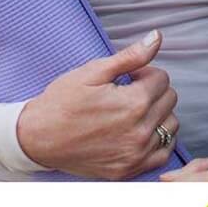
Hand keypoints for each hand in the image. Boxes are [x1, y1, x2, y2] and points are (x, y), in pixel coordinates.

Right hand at [16, 29, 178, 179]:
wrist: (37, 137)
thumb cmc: (62, 102)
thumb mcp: (94, 71)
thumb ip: (131, 56)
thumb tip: (156, 37)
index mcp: (133, 104)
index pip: (162, 78)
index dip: (143, 73)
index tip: (126, 78)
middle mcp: (139, 132)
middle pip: (169, 99)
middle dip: (152, 90)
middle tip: (126, 93)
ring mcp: (135, 154)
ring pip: (170, 124)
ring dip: (157, 114)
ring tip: (131, 111)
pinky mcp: (129, 170)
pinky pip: (162, 152)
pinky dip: (157, 140)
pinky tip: (139, 130)